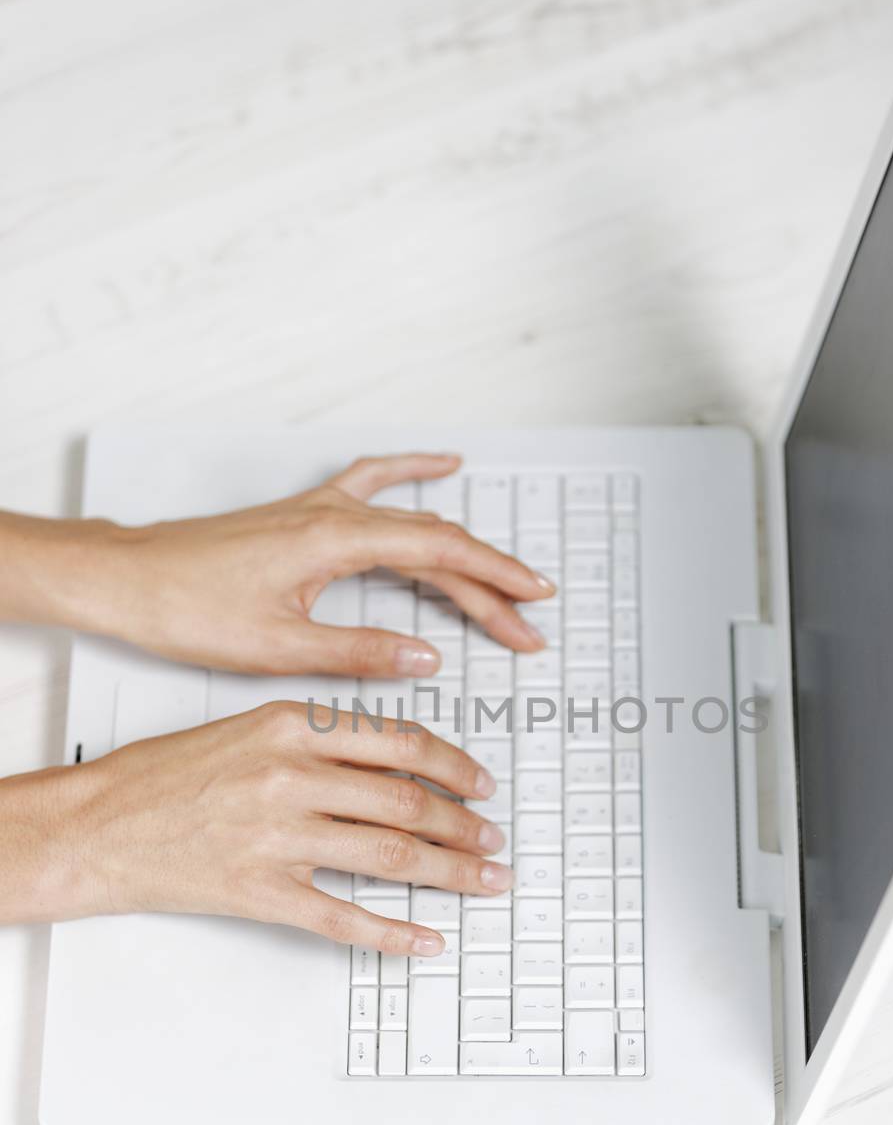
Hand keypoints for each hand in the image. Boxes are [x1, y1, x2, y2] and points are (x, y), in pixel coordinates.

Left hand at [0, 453, 553, 675]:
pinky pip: (374, 483)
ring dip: (462, 549)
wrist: (128, 579)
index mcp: (336, 540)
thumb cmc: (186, 608)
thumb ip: (361, 651)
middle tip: (526, 624)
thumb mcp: (280, 647)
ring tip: (504, 576)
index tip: (533, 605)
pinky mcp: (303, 515)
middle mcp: (333, 515)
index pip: (442, 553)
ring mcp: (319, 509)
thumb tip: (426, 659)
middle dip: (489, 583)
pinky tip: (438, 465)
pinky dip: (412, 473)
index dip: (496, 579)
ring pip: (412, 520)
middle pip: (437, 541)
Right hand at [0, 702, 510, 945]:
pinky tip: (424, 939)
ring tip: (481, 880)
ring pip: (390, 857)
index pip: (400, 743)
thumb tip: (394, 764)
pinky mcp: (261, 892)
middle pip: (407, 802)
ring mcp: (277, 838)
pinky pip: (344, 917)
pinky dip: (393, 933)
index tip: (480, 784)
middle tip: (491, 839)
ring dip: (449, 872)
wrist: (99, 824)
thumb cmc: (165, 775)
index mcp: (290, 726)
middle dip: (463, 825)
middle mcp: (290, 777)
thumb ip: (319, 740)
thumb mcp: (247, 727)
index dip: (454, 766)